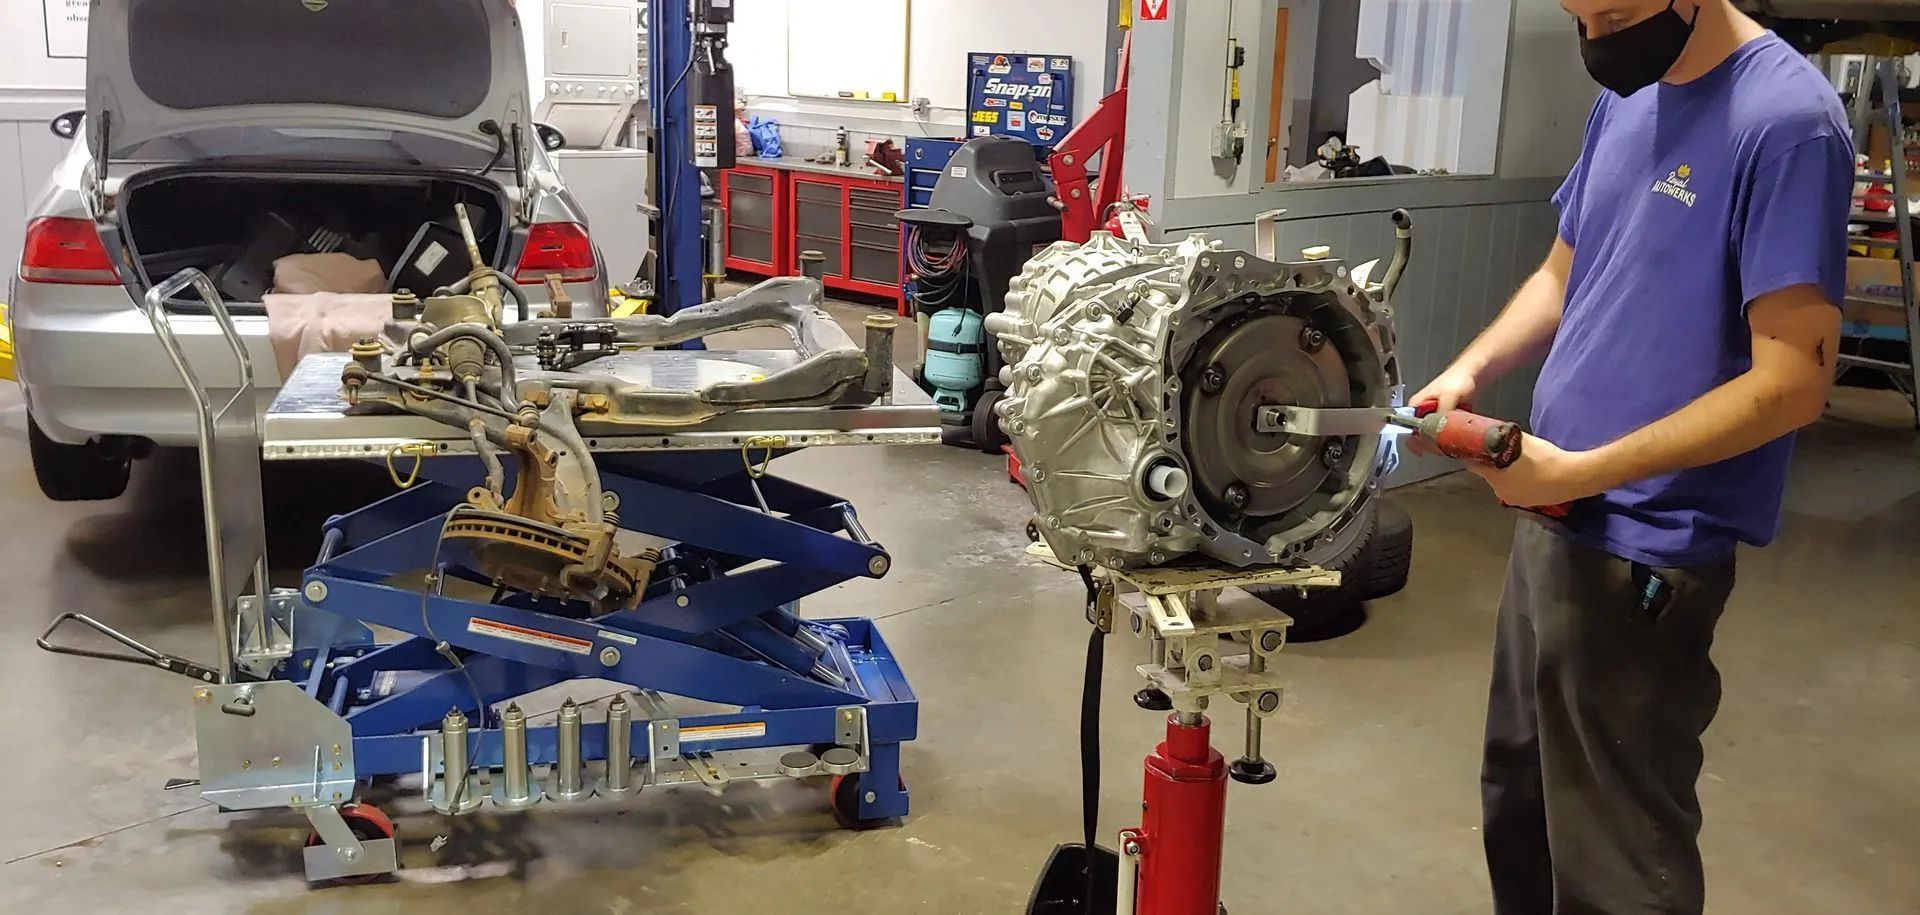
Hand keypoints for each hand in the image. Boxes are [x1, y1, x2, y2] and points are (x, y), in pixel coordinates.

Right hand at [1405, 366, 1479, 455]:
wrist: (1472, 372)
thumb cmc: (1456, 379)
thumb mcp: (1447, 398)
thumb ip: (1441, 414)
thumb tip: (1437, 429)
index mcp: (1414, 405)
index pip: (1408, 428)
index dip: (1415, 440)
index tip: (1425, 448)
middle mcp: (1421, 410)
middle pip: (1420, 432)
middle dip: (1430, 440)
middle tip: (1441, 445)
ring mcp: (1433, 412)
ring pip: (1433, 431)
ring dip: (1441, 437)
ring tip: (1449, 438)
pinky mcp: (1444, 414)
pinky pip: (1443, 428)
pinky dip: (1449, 432)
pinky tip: (1455, 432)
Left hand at [1465, 433, 1609, 507]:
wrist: (1572, 477)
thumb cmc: (1546, 459)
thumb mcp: (1522, 442)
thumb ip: (1505, 439)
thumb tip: (1497, 434)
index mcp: (1495, 478)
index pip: (1474, 466)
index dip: (1474, 455)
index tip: (1475, 447)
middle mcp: (1501, 492)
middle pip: (1490, 475)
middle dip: (1493, 465)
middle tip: (1503, 453)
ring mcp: (1516, 500)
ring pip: (1504, 483)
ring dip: (1507, 474)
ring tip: (1521, 463)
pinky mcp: (1530, 504)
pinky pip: (1518, 490)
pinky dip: (1520, 482)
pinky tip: (1531, 473)